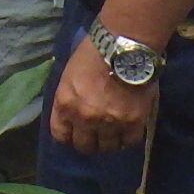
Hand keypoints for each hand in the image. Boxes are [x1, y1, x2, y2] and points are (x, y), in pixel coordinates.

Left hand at [48, 33, 156, 154]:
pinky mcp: (133, 122)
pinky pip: (129, 141)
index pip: (60, 135)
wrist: (124, 47)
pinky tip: (128, 129)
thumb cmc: (93, 53)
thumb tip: (73, 112)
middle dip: (89, 142)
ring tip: (114, 131)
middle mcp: (85, 118)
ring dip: (110, 141)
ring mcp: (109, 123)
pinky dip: (128, 137)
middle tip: (97, 134)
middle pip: (84, 145)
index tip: (76, 133)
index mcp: (65, 104)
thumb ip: (69, 98)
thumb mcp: (69, 76)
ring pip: (108, 147)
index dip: (69, 136)